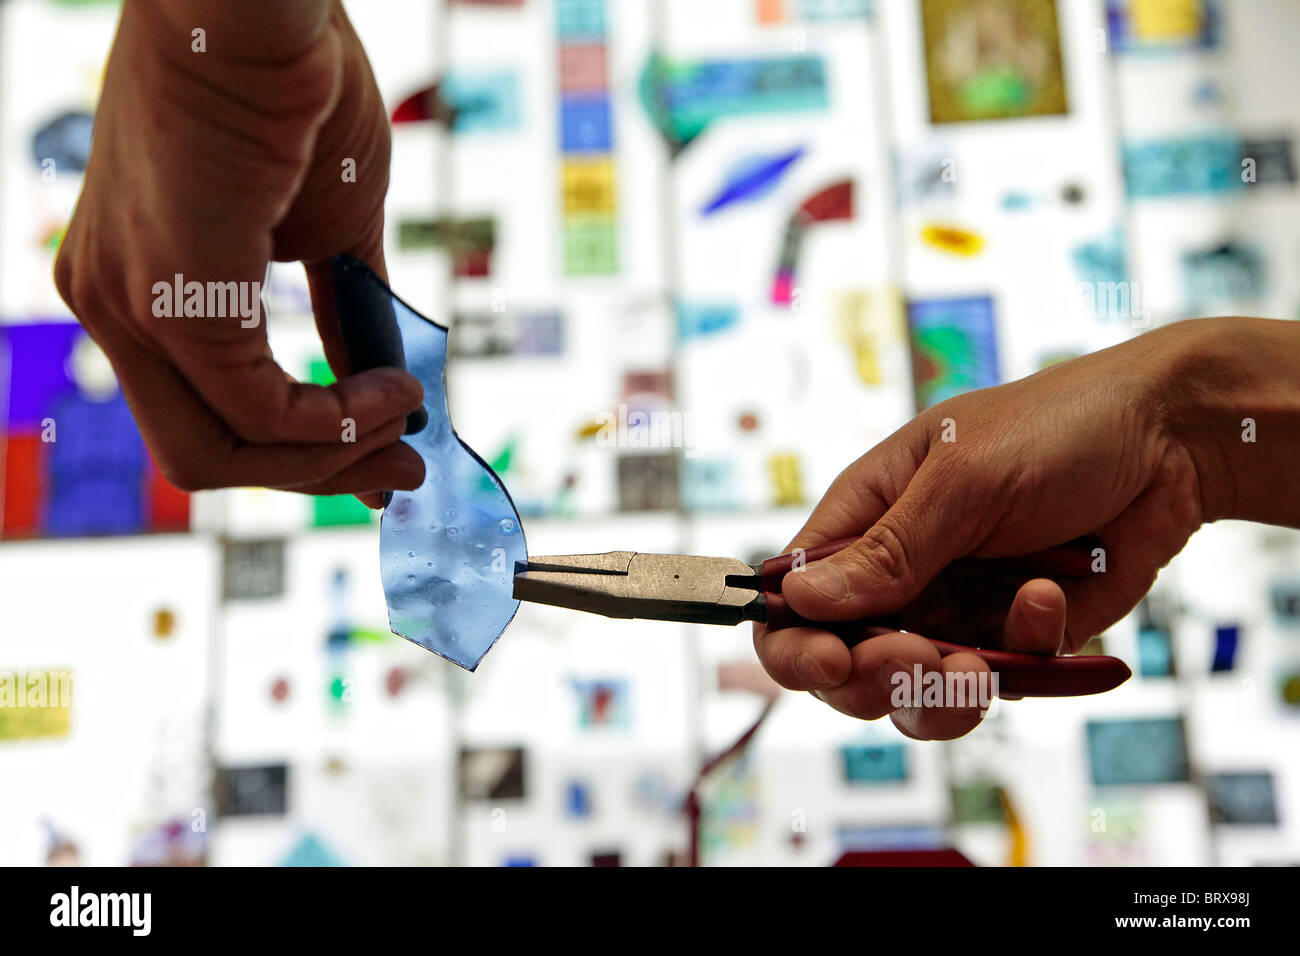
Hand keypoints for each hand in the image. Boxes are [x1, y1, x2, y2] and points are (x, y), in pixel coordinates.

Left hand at [54, 0, 423, 504]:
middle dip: (313, 474)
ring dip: (331, 455)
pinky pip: (262, 408)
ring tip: (408, 420)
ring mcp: (127, 305)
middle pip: (201, 453)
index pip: (204, 409)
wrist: (265, 7)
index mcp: (137, 281)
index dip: (299, 450)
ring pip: (219, 450)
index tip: (381, 453)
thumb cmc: (294, 91)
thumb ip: (343, 315)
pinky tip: (396, 391)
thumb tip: (388, 389)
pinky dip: (339, 418)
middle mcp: (111, 302)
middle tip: (399, 471)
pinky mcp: (168, 300)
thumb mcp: (328, 231)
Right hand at [755, 323, 1211, 738]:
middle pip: (846, 663)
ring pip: (916, 692)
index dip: (795, 642)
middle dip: (877, 677)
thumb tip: (798, 602)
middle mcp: (898, 573)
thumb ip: (888, 551)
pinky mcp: (1014, 638)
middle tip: (924, 662)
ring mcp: (956, 610)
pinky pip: (998, 680)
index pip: (792, 598)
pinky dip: (1023, 653)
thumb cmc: (1055, 430)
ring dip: (945, 691)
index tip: (833, 662)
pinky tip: (1052, 599)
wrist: (1173, 443)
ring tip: (982, 665)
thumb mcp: (962, 480)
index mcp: (864, 518)